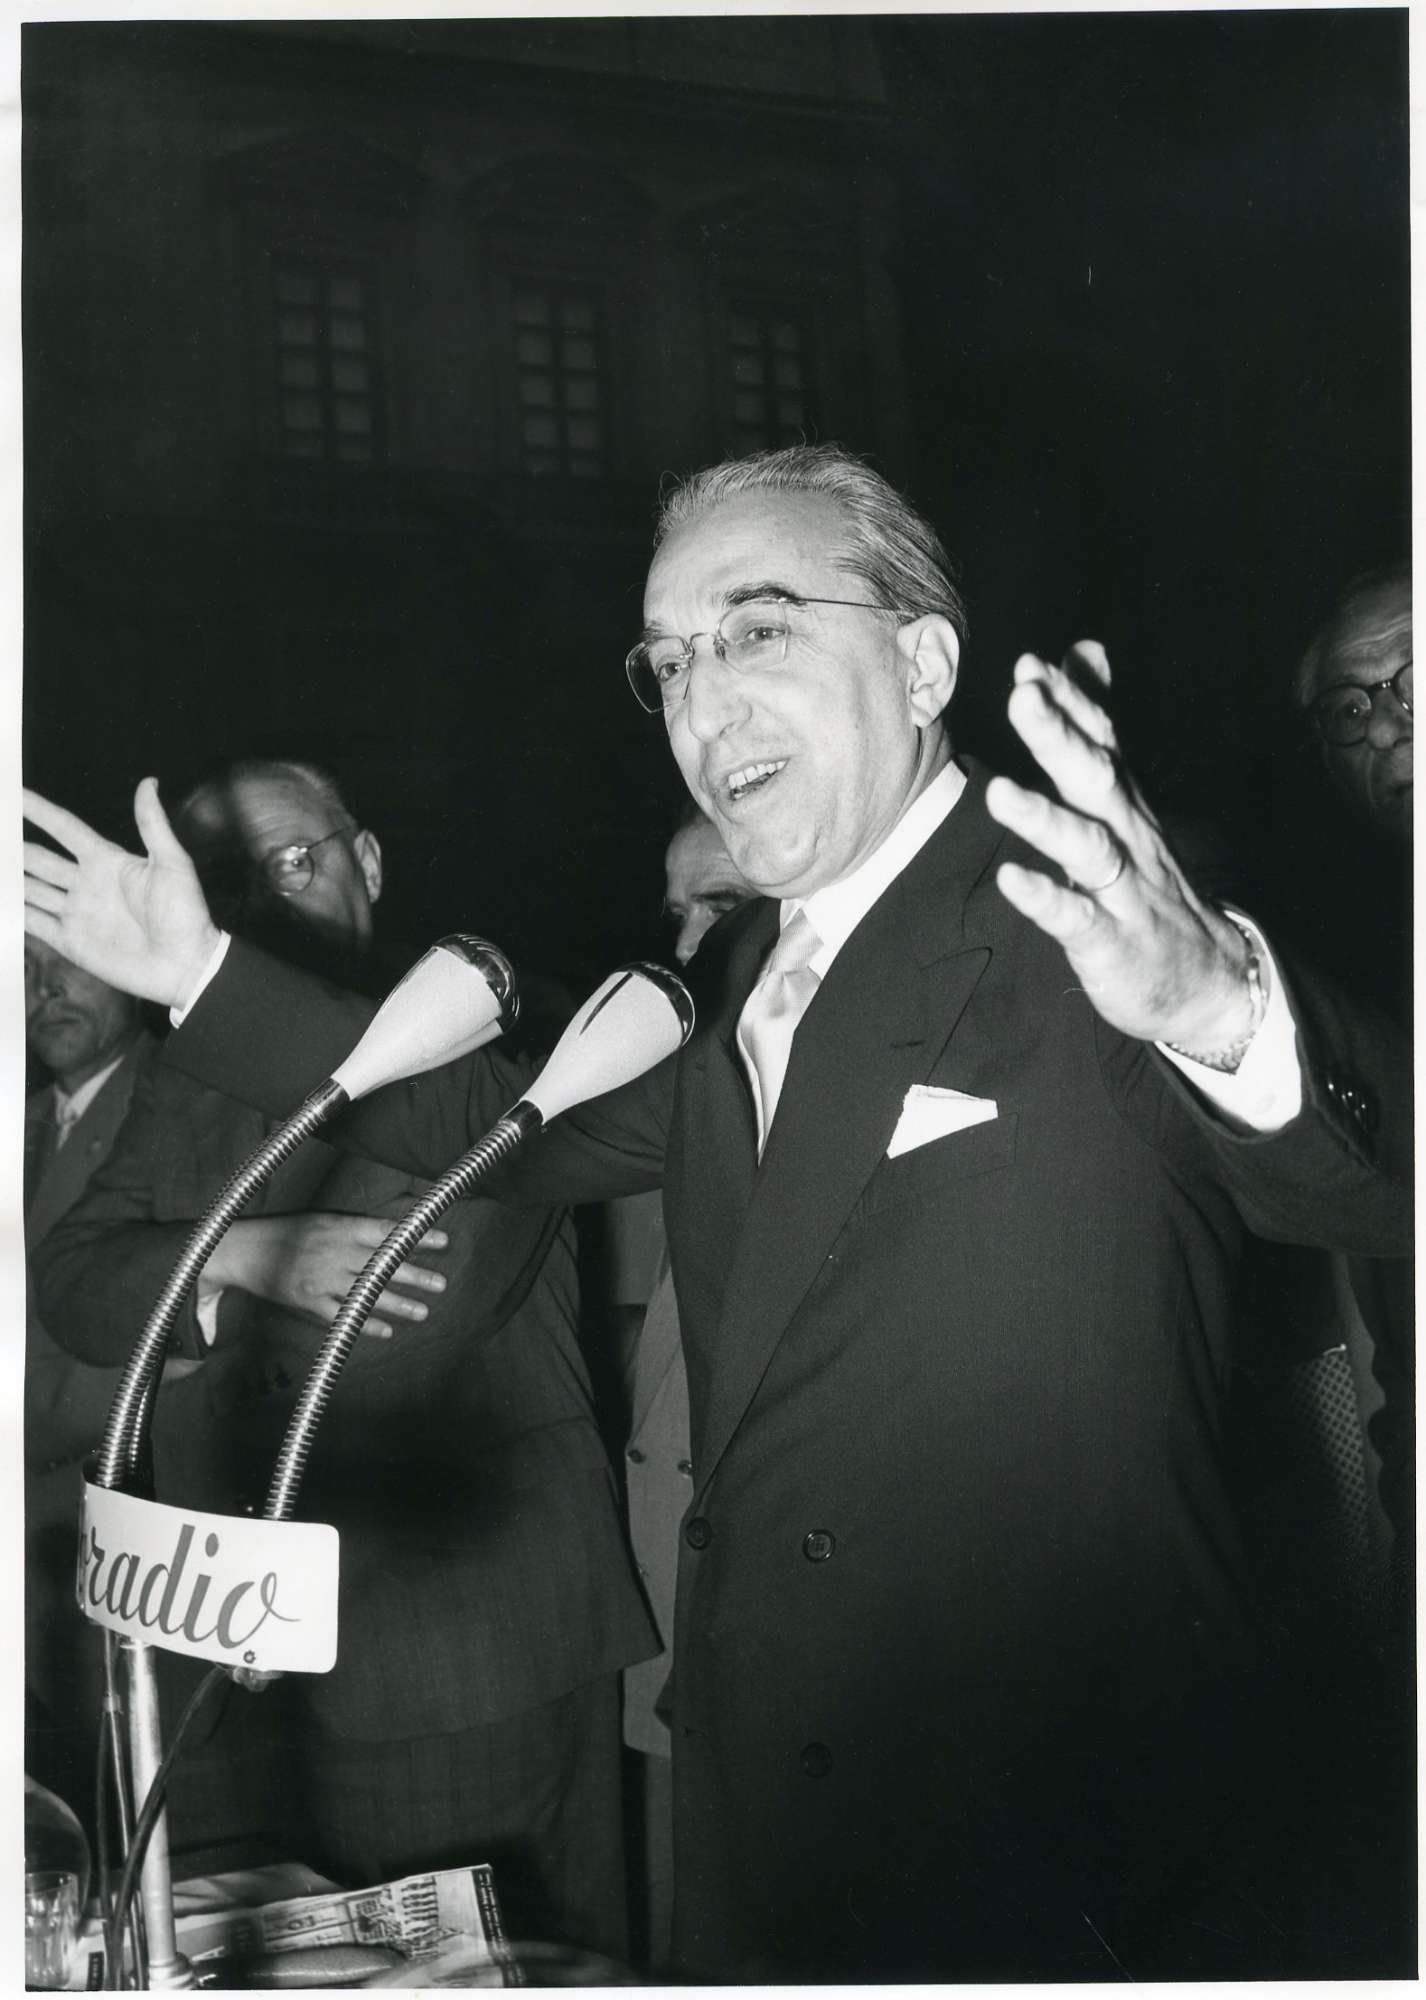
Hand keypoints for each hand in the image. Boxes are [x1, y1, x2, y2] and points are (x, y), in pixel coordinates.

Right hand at [23, 778, 220, 1009]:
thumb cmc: (186, 914)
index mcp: (107, 861)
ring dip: (10, 879)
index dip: (40, 811)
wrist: (187, 966)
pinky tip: (2, 903)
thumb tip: (149, 782)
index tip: (14, 794)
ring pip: (31, 889)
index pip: (65, 828)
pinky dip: (14, 913)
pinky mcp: (71, 942)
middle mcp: (87, 884)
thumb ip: (153, 825)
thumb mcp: (173, 864)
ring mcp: (77, 913)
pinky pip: (34, 924)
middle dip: (14, 846)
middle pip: (39, 859)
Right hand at [205, 1214, 449, 1341]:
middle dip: (416, 1275)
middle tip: (441, 1284)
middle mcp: (335, 1252)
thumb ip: (354, 1228)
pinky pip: (342, 1316)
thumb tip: (392, 1233)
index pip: (387, 1232)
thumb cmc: (286, 1232)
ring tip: (423, 1311)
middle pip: (383, 1266)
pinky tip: (386, 1331)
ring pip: (368, 1294)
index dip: (417, 1237)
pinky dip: (365, 1324)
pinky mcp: (308, 1300)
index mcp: (340, 1227)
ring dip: (398, 1304)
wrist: (242, 1249)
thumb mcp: (322, 1219)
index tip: (443, 1241)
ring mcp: (322, 1278)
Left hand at [985, 644, 1255, 1051]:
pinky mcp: (1112, 941)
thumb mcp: (1126, 801)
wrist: (1212, 980)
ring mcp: (1122, 889)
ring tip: (999, 793)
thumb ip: (1098, 727)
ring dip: (1044, 819)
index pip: (1101, 742)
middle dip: (1059, 736)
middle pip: (1095, 779)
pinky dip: (1045, 899)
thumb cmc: (1149, 882)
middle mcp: (1128, 836)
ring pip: (1087, 847)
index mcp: (1124, 803)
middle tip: (1023, 698)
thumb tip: (1082, 651)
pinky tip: (1011, 882)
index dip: (1070, 704)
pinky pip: (1077, 918)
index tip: (1032, 666)